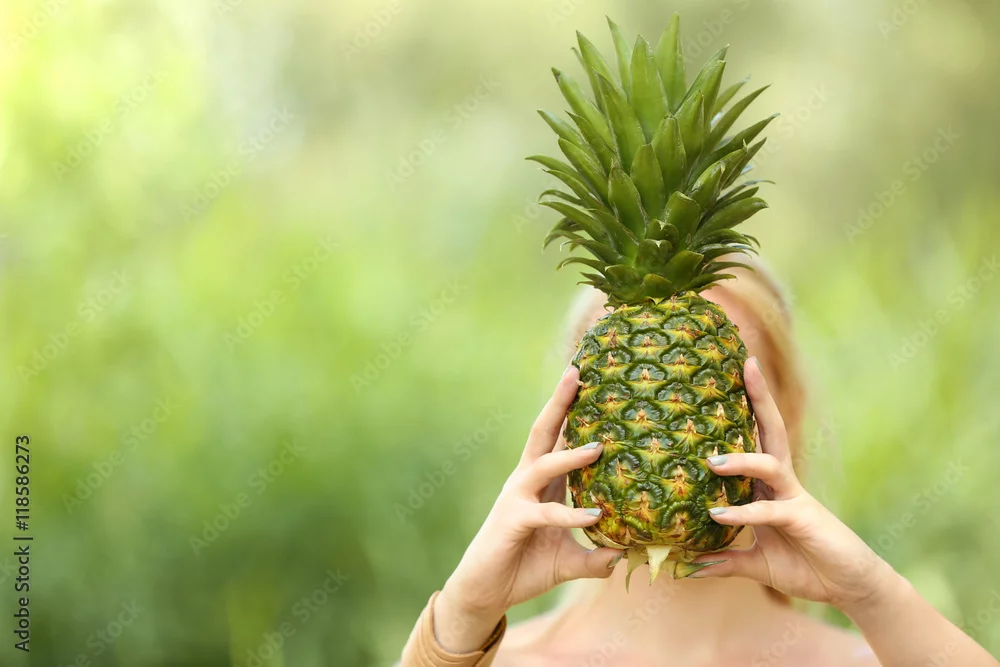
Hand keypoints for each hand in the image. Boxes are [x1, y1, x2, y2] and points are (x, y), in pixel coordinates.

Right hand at [434, 366, 623, 651]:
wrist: (485, 593)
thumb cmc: (525, 568)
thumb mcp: (570, 562)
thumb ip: (597, 557)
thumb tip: (628, 556)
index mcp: (543, 482)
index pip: (559, 436)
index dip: (572, 409)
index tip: (592, 379)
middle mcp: (527, 480)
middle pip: (543, 431)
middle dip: (560, 402)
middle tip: (578, 372)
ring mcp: (517, 498)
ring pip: (543, 465)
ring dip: (570, 454)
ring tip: (598, 446)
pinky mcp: (512, 521)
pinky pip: (545, 513)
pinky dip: (570, 515)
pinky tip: (594, 515)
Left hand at [693, 358, 899, 613]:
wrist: (847, 587)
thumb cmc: (805, 567)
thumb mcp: (756, 564)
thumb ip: (724, 561)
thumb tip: (689, 564)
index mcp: (768, 486)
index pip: (756, 436)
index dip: (746, 407)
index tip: (729, 375)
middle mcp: (782, 483)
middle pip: (771, 430)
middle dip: (759, 397)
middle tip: (744, 365)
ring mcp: (794, 497)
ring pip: (770, 464)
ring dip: (740, 459)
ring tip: (711, 461)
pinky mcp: (803, 519)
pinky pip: (771, 509)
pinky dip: (744, 512)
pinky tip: (718, 515)